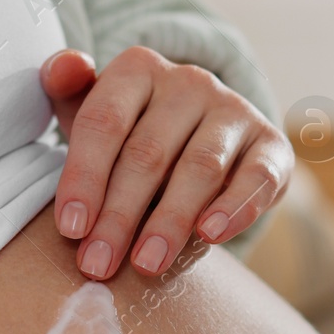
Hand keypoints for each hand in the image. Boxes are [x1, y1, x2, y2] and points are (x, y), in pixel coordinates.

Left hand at [40, 46, 292, 279]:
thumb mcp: (96, 114)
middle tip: (98, 264)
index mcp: (138, 69)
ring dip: (170, 222)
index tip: (70, 229)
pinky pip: (257, 178)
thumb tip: (62, 69)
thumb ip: (68, 92)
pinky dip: (235, 208)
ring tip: (146, 264)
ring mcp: (234, 110)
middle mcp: (189, 82)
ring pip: (199, 168)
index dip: (84, 178)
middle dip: (119, 215)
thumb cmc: (134, 133)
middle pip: (147, 152)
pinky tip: (210, 236)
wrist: (204, 139)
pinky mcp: (270, 145)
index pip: (104, 122)